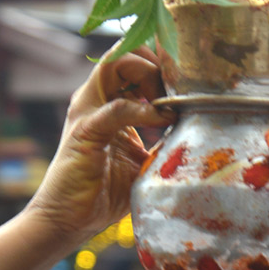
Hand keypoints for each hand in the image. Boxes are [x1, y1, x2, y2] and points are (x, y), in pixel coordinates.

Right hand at [25, 45, 172, 240]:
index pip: (134, 58)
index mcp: (108, 102)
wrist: (69, 220)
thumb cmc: (103, 193)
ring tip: (169, 102)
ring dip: (149, 74)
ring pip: (116, 62)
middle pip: (126, 49)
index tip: (187, 81)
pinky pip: (117, 108)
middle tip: (179, 90)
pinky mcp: (84, 130)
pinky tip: (163, 120)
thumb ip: (164, 141)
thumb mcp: (144, 161)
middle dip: (158, 60)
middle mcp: (94, 99)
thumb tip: (199, 133)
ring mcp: (86, 111)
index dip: (162, 60)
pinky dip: (144, 110)